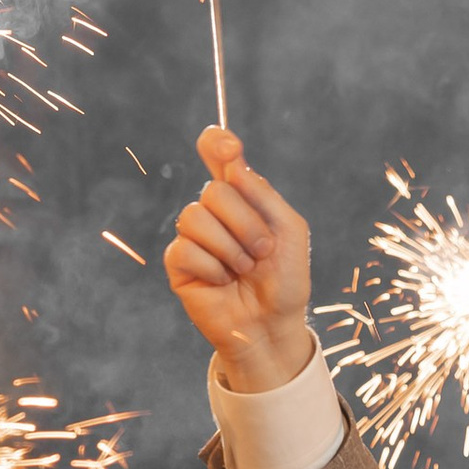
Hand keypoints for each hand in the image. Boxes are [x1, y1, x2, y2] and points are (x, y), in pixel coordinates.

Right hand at [164, 128, 314, 393]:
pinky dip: (212, 269)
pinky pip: (185, 249)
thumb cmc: (286, 281)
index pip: (217, 154)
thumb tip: (233, 164)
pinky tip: (222, 282)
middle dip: (246, 224)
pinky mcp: (179, 264)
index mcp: (242, 196)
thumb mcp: (290, 231)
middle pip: (214, 191)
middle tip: (262, 252)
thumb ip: (264, 195)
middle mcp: (214, 211)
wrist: (273, 325)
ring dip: (230, 249)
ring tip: (243, 270)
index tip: (230, 148)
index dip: (217, 143)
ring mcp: (194, 236)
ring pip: (195, 217)